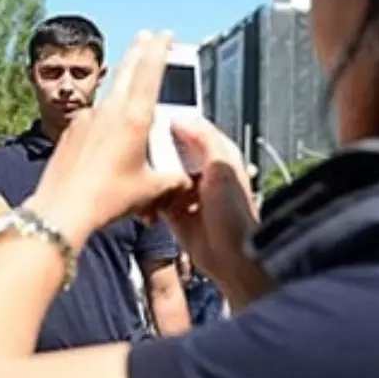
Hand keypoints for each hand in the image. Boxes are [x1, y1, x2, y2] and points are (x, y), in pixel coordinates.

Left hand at [26, 31, 191, 244]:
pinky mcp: (71, 132)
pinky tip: (107, 138)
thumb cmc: (105, 199)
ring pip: (109, 95)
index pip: (150, 71)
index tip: (164, 34)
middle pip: (126, 70)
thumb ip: (173, 181)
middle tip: (146, 37)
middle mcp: (108, 112)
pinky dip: (104, 120)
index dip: (159, 49)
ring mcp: (86, 119)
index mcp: (133, 118)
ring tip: (132, 94)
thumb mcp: (150, 191)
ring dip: (122, 88)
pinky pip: (93, 119)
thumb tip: (185, 181)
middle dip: (139, 51)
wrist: (61, 210)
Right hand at [159, 116, 260, 281]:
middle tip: (143, 150)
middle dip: (158, 152)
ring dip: (153, 177)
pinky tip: (147, 199)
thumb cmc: (235, 216)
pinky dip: (150, 200)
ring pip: (162, 175)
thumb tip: (182, 120)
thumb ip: (204, 139)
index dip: (173, 125)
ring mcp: (188, 194)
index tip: (152, 122)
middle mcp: (203, 173)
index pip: (192, 131)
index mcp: (219, 157)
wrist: (231, 257)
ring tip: (144, 175)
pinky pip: (156, 200)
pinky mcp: (175, 214)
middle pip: (172, 153)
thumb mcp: (221, 167)